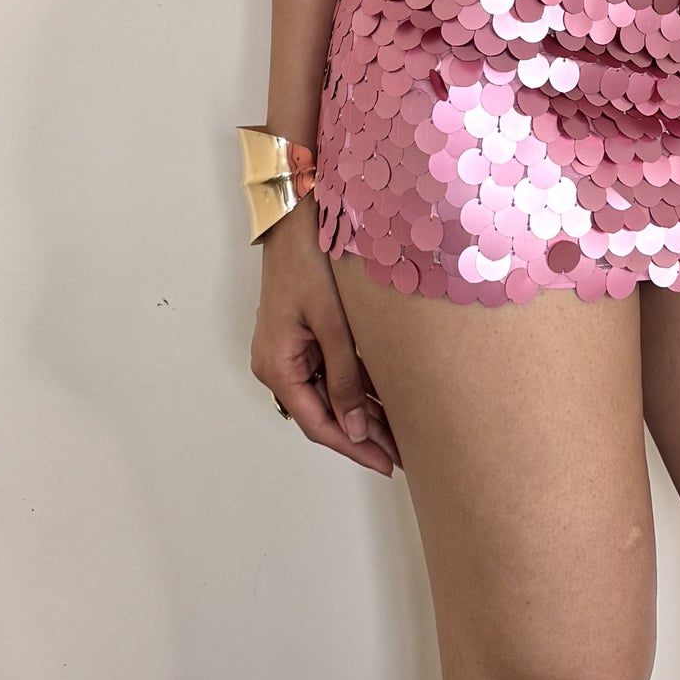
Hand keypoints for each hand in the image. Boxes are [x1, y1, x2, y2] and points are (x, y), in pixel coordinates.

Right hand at [250, 206, 400, 475]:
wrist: (297, 216)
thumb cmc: (309, 261)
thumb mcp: (332, 324)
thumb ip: (344, 378)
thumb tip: (354, 428)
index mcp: (277, 366)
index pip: (317, 423)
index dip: (353, 446)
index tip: (385, 462)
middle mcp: (277, 364)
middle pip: (323, 412)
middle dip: (362, 433)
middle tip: (401, 452)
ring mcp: (288, 350)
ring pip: (327, 393)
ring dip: (360, 411)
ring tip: (398, 431)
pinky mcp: (300, 335)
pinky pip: (327, 371)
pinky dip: (353, 385)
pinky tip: (383, 397)